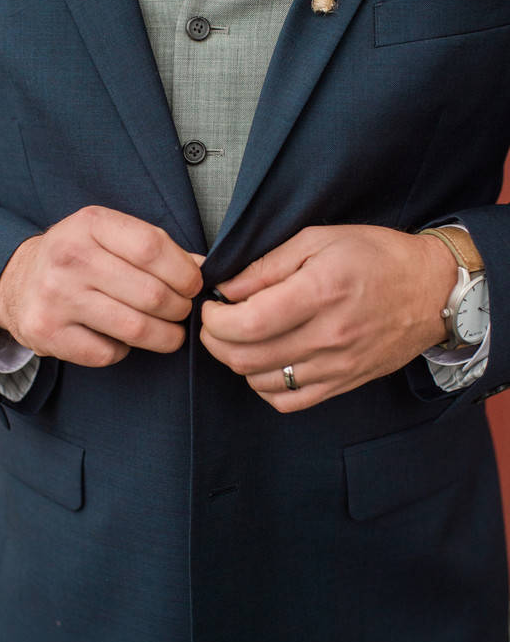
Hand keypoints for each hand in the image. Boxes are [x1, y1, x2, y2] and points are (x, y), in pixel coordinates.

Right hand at [0, 206, 203, 365]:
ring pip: (135, 328)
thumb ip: (155, 248)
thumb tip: (203, 269)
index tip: (194, 285)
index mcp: (89, 223)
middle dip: (179, 308)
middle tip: (181, 311)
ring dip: (164, 336)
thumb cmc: (79, 257)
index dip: (185, 272)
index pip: (152, 247)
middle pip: (151, 293)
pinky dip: (125, 350)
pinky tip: (121, 337)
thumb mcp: (109, 235)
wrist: (17, 281)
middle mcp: (69, 257)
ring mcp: (55, 297)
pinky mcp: (48, 333)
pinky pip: (109, 353)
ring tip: (169, 332)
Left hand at [200, 225, 456, 412]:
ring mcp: (336, 365)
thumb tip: (227, 289)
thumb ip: (268, 266)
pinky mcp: (344, 383)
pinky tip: (264, 363)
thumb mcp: (319, 240)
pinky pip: (289, 401)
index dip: (215, 319)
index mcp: (320, 292)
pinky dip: (264, 386)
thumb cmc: (376, 256)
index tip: (210, 306)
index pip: (247, 323)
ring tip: (239, 339)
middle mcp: (328, 335)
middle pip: (246, 358)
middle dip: (216, 342)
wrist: (431, 290)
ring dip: (237, 362)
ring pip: (262, 382)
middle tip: (214, 323)